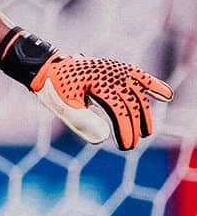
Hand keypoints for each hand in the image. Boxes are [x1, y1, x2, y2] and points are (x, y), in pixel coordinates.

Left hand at [30, 54, 173, 149]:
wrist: (50, 68)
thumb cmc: (56, 90)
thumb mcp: (63, 107)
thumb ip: (82, 122)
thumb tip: (102, 139)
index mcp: (97, 82)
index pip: (118, 109)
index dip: (125, 129)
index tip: (126, 146)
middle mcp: (110, 73)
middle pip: (131, 103)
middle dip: (134, 126)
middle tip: (132, 145)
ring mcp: (115, 70)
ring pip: (138, 93)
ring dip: (144, 113)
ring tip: (146, 132)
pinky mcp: (117, 69)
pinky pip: (139, 76)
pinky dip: (153, 85)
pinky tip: (166, 96)